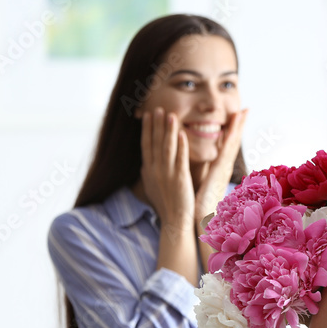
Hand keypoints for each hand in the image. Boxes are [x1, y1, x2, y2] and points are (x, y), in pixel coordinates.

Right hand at [139, 107, 195, 231]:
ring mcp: (167, 174)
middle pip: (155, 142)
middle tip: (158, 107)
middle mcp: (155, 170)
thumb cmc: (166, 205)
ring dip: (168, 130)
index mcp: (149, 170)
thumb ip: (150, 174)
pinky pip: (180, 159)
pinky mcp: (179, 179)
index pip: (146, 145)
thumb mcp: (152, 186)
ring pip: (167, 147)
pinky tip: (182, 134)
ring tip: (170, 114)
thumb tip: (144, 165)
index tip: (147, 114)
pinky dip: (180, 146)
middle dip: (156, 124)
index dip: (146, 129)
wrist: (174, 220)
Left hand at [193, 108, 247, 220]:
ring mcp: (224, 168)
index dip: (233, 130)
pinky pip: (225, 151)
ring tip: (242, 112)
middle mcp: (225, 166)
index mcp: (220, 168)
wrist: (202, 217)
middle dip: (239, 124)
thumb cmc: (202, 203)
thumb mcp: (204, 182)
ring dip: (237, 127)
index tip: (237, 117)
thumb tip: (206, 166)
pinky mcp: (219, 171)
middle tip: (245, 109)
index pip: (227, 145)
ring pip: (232, 143)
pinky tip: (229, 128)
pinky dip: (228, 138)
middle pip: (234, 140)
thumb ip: (206, 172)